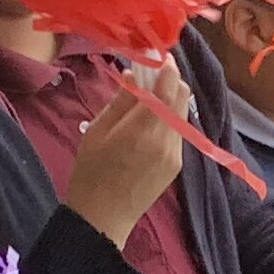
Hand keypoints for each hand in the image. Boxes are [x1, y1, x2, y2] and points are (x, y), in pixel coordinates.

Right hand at [61, 79, 185, 237]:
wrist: (102, 217)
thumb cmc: (91, 171)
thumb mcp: (98, 129)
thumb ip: (123, 100)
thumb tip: (136, 74)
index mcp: (145, 128)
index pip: (169, 86)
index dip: (166, 66)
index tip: (157, 56)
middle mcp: (167, 139)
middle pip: (182, 96)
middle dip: (171, 80)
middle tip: (151, 75)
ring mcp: (175, 153)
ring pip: (182, 113)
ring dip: (170, 100)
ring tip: (146, 100)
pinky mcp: (177, 165)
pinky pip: (178, 131)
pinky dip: (169, 119)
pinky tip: (148, 124)